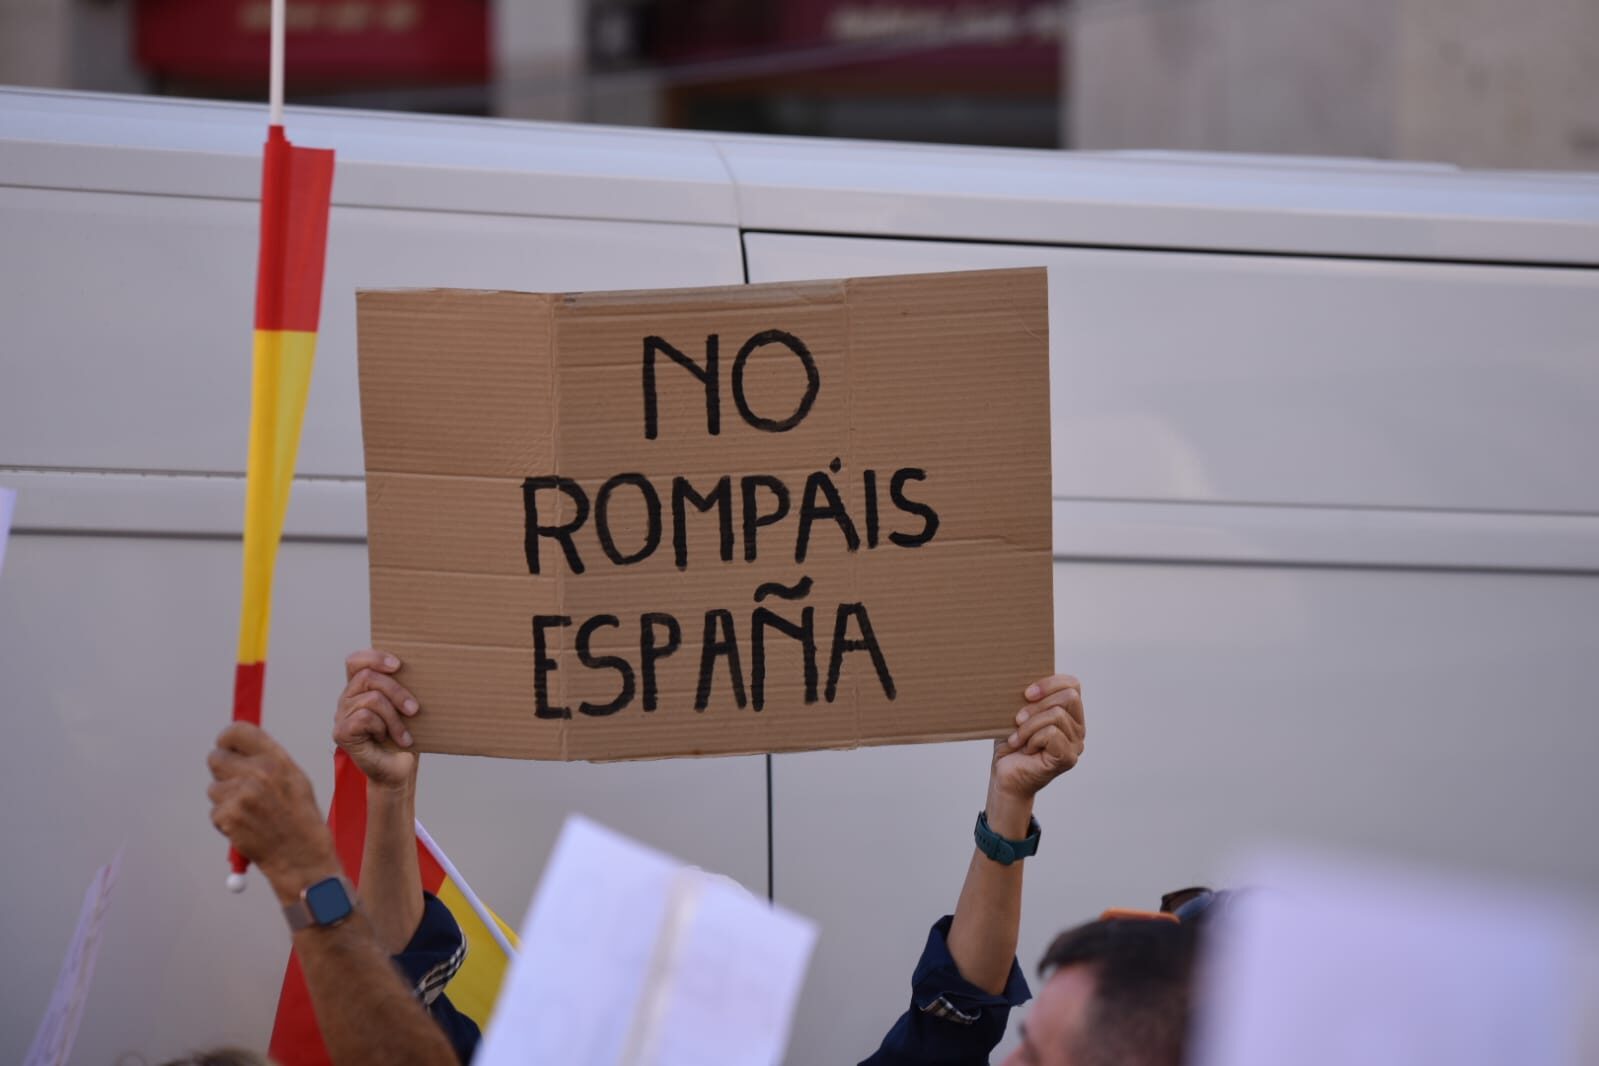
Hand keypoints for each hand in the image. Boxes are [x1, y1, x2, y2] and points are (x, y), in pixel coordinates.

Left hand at [208, 722, 339, 904]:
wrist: (302, 857)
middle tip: (237, 787)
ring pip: (214, 788)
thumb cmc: (300, 819)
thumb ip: (268, 760)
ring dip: (225, 800)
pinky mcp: (228, 816)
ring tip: (250, 814)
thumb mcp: (295, 779)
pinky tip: (246, 828)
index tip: (226, 747)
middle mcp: (259, 773)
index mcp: (277, 759)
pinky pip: (214, 812)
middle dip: (222, 772)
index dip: (227, 739)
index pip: (238, 731)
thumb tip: (239, 746)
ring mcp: (242, 795)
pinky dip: (226, 821)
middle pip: (216, 758)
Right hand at [334, 650, 419, 791]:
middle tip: (414, 710)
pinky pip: (364, 717)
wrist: (399, 770)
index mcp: (360, 688)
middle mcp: (347, 699)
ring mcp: (341, 715)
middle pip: (367, 677)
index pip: (356, 661)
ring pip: (371, 699)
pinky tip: (385, 739)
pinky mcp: (341, 732)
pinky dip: (381, 728)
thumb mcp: (406, 706)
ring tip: (404, 735)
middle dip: (397, 692)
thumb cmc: (404, 736)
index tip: (398, 665)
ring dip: (394, 718)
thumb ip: (403, 686)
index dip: (375, 657)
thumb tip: (423, 666)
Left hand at [990, 674, 1083, 801]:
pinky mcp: (1068, 758)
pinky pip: (1052, 733)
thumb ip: (1030, 696)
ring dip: (1029, 725)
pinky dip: (1033, 738)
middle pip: (1069, 696)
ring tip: (1017, 739)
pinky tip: (1025, 749)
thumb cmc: (1011, 743)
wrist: (1004, 775)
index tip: (1026, 693)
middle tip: (1017, 719)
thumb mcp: (1019, 712)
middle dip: (1038, 705)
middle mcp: (1078, 728)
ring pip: (1057, 715)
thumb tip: (1023, 672)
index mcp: (1069, 713)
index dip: (1049, 683)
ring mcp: (1076, 744)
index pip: (1072, 684)